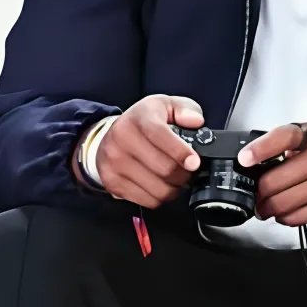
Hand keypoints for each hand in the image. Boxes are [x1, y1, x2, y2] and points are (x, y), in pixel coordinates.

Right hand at [76, 94, 203, 207]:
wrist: (109, 134)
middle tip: (190, 171)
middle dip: (184, 174)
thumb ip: (185, 109)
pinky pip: (146, 200)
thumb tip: (196, 121)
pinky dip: (160, 197)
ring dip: (174, 188)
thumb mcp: (165, 105)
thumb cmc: (143, 121)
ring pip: (156, 189)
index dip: (180, 152)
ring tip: (177, 179)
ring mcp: (114, 163)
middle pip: (163, 168)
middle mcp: (122, 139)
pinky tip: (162, 186)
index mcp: (139, 118)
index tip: (194, 162)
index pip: (160, 136)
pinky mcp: (112, 182)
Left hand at [237, 123, 306, 226]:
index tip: (245, 159)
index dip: (261, 148)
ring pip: (284, 204)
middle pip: (276, 182)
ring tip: (267, 205)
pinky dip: (285, 217)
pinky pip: (298, 218)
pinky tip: (286, 211)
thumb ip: (282, 142)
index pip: (284, 138)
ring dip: (269, 208)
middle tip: (256, 194)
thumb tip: (251, 160)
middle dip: (259, 192)